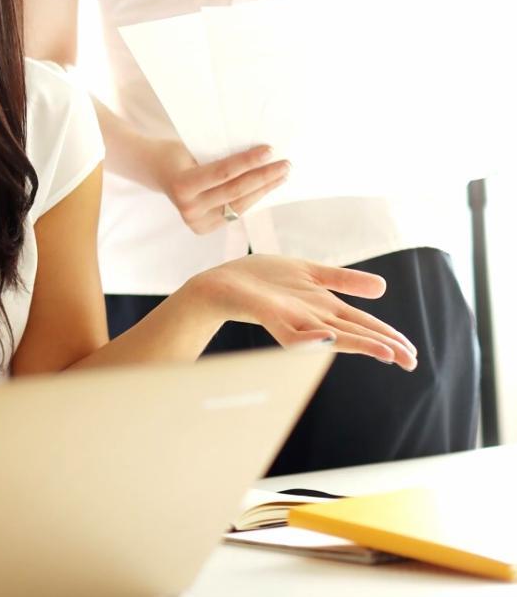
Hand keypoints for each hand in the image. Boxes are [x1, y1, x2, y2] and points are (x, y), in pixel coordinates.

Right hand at [149, 140, 289, 233]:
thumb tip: (259, 156)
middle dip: (264, 177)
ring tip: (282, 175)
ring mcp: (196, 222)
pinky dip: (252, 200)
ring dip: (264, 190)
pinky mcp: (203, 229)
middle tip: (286, 164)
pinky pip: (234, 213)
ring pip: (239, 206)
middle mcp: (188, 208)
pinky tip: (267, 188)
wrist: (156, 171)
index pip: (223, 173)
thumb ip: (219, 158)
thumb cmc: (177, 154)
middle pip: (235, 192)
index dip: (248, 162)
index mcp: (182, 186)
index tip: (270, 150)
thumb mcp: (192, 149)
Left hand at [183, 256, 417, 369]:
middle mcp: (313, 316)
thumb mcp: (310, 272)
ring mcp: (293, 319)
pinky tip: (326, 338)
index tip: (412, 353)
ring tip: (383, 353)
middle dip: (382, 345)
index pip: (363, 323)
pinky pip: (290, 333)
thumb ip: (343, 280)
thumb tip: (383, 288)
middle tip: (411, 362)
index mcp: (325, 306)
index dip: (388, 336)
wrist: (222, 283)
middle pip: (354, 332)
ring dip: (356, 343)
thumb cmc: (263, 280)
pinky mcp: (270, 316)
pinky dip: (308, 339)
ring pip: (330, 335)